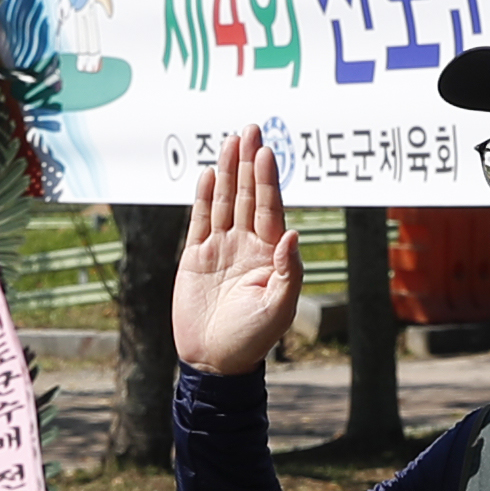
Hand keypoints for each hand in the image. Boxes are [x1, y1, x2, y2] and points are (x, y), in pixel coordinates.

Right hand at [172, 133, 304, 373]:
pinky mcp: (196, 258)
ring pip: (224, 202)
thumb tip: (293, 233)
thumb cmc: (253, 338)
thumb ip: (288, 270)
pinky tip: (209, 174)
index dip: (268, 180)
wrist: (215, 361)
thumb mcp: (279, 307)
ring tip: (230, 140)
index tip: (267, 152)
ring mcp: (221, 249)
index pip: (269, 208)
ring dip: (228, 171)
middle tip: (250, 129)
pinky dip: (204, 198)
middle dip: (249, 163)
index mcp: (270, 254)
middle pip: (247, 195)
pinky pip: (200, 221)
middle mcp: (246, 245)